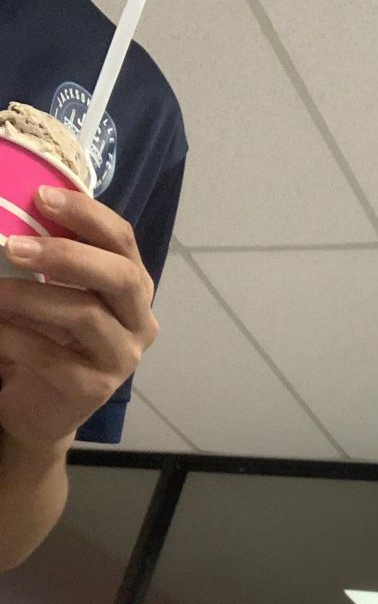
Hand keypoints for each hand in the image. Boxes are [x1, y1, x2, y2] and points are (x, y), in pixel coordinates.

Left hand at [0, 186, 158, 445]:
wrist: (39, 407)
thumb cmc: (45, 339)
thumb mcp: (52, 292)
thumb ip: (51, 261)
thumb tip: (15, 217)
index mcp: (132, 289)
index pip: (123, 242)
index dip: (87, 215)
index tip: (41, 196)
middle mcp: (139, 321)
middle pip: (121, 278)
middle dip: (68, 255)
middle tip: (13, 246)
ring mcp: (122, 358)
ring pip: (85, 315)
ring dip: (30, 297)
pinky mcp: (94, 389)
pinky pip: (51, 355)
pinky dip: (12, 336)